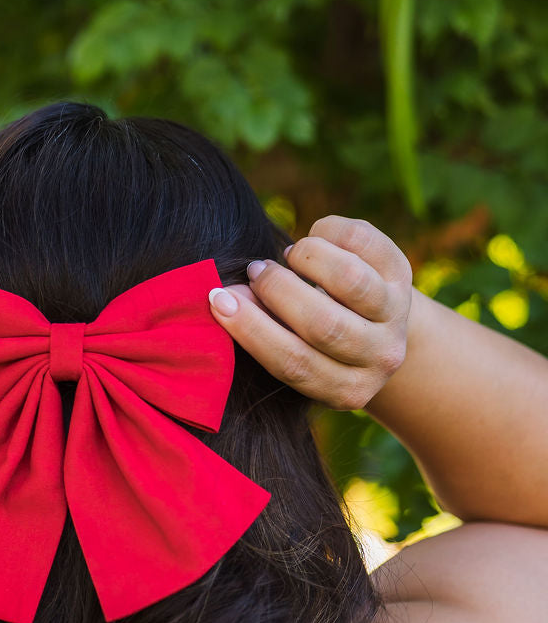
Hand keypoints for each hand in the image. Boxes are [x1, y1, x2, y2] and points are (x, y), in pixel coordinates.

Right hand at [207, 215, 413, 411]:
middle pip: (324, 324)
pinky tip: (315, 239)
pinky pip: (363, 242)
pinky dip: (328, 232)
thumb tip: (223, 297)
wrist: (376, 323)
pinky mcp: (403, 273)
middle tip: (254, 270)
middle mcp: (379, 359)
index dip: (252, 329)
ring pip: (349, 280)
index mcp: (345, 390)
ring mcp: (396, 317)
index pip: (294, 362)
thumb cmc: (314, 338)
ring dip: (306, 258)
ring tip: (288, 255)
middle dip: (277, 290)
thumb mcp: (294, 348)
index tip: (219, 298)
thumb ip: (261, 329)